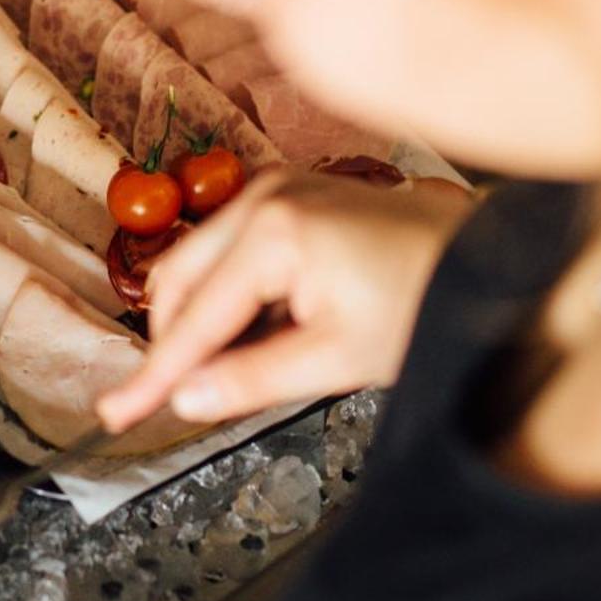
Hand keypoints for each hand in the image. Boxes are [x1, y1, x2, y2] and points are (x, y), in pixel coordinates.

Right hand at [100, 171, 472, 431]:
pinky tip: (260, 329)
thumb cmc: (425, 302)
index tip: (115, 413)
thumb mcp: (339, 359)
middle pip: (178, 281)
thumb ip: (254, 380)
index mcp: (273, 232)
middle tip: (173, 399)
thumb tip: (186, 400)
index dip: (154, 375)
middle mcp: (262, 196)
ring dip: (199, 318)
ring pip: (197, 263)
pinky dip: (227, 293)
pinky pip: (227, 248)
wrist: (485, 257)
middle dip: (173, 342)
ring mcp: (273, 187)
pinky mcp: (287, 194)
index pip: (194, 319)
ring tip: (235, 365)